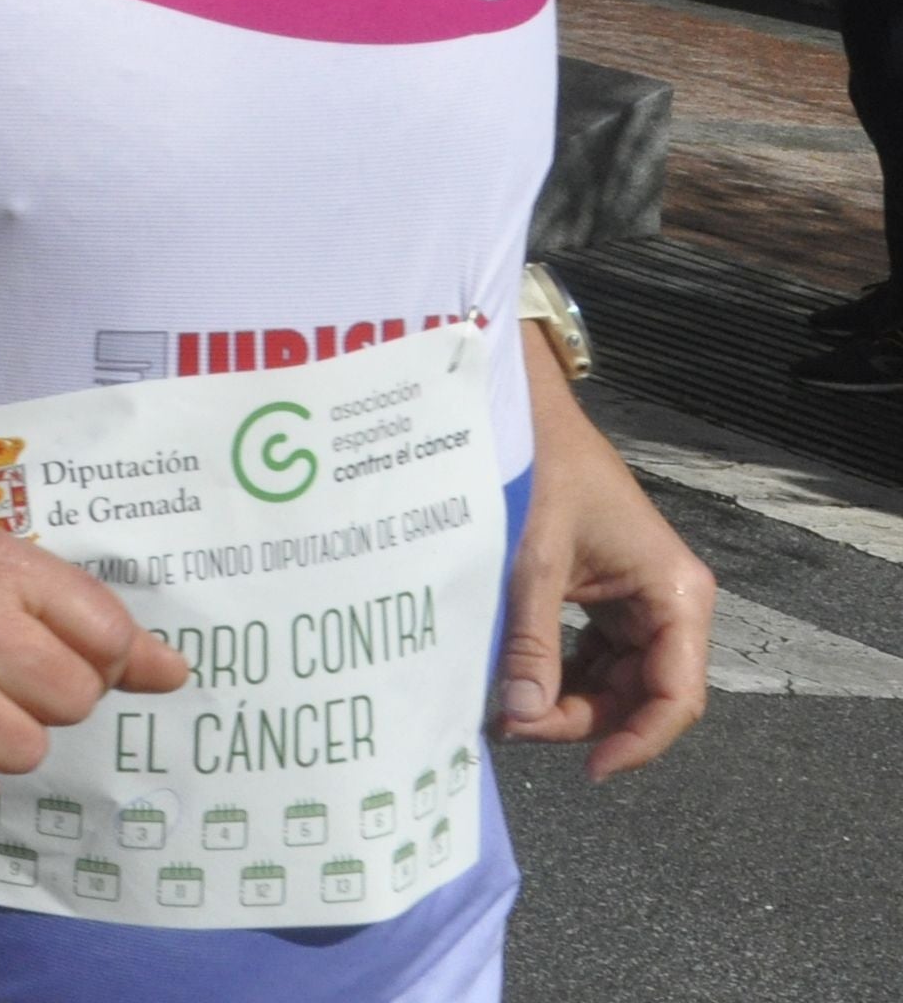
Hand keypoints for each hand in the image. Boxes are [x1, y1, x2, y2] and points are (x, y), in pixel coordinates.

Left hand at [501, 345, 713, 776]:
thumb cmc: (540, 472)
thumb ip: (531, 642)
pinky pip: (590, 655)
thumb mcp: (534, 563)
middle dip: (582, 721)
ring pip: (612, 681)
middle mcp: (668, 602)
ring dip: (564, 702)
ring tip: (505, 709)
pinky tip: (513, 681)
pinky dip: (554, 673)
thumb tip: (522, 718)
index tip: (589, 769)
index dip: (637, 741)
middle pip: (640, 696)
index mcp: (676, 594)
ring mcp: (636, 600)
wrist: (519, 412)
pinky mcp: (603, 595)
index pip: (676, 696)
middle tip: (513, 727)